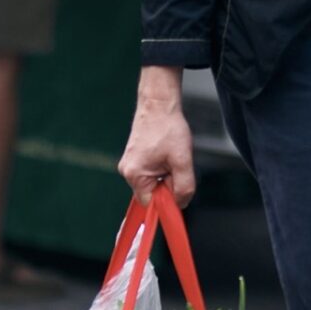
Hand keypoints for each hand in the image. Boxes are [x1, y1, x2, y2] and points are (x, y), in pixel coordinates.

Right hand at [119, 66, 196, 205]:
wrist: (159, 104)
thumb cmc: (168, 128)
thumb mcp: (182, 161)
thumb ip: (184, 187)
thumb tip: (181, 205)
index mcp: (135, 175)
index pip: (150, 203)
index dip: (167, 201)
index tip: (180, 189)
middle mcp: (127, 172)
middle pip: (152, 193)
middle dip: (169, 184)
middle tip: (177, 165)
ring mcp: (129, 164)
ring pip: (154, 182)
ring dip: (167, 174)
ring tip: (172, 155)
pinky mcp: (134, 158)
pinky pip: (151, 172)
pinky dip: (163, 167)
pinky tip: (167, 153)